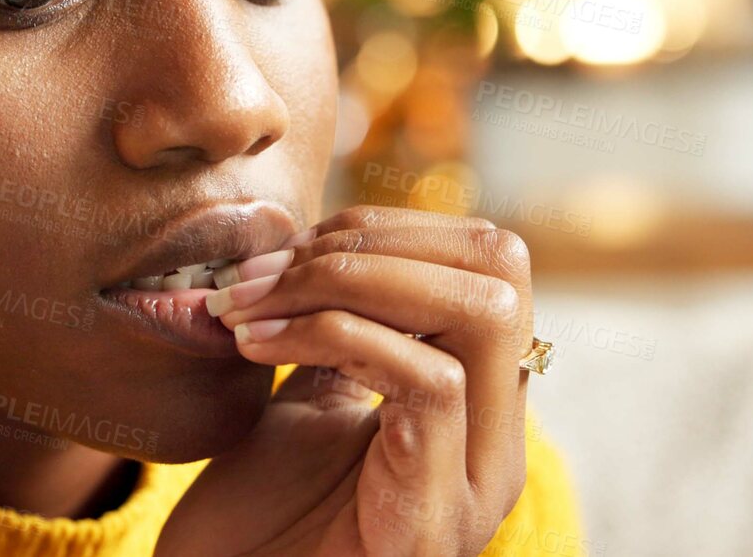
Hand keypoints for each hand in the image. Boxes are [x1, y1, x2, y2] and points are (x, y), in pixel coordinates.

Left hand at [154, 206, 535, 556]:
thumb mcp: (304, 399)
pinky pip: (429, 383)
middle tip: (266, 272)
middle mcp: (496, 440)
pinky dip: (338, 336)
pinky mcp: (438, 517)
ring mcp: (477, 481)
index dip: (385, 226)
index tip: (284, 249)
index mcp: (475, 401)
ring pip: (481, 312)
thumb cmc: (256, 525)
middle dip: (372, 241)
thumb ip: (339, 327)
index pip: (485, 257)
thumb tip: (323, 237)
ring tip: (253, 305)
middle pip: (499, 267)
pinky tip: (257, 345)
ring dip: (350, 281)